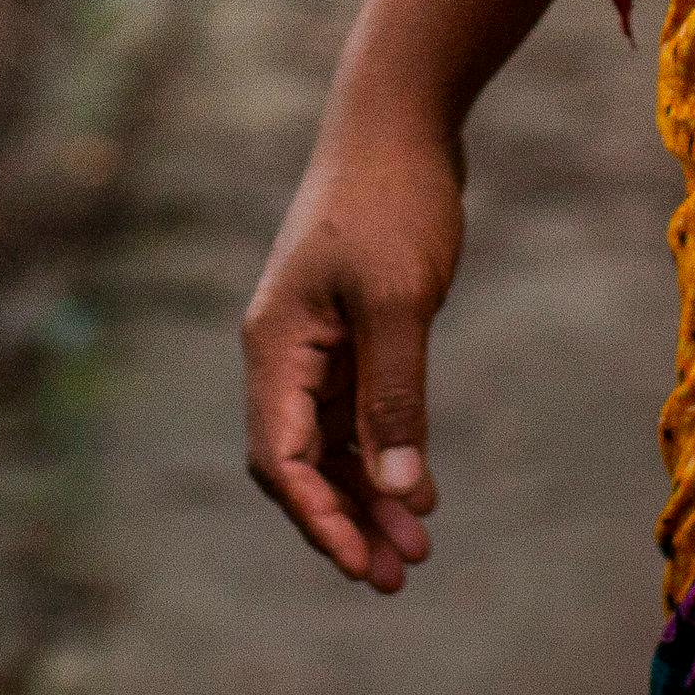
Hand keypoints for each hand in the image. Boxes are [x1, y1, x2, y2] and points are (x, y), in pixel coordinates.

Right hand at [241, 107, 467, 590]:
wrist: (401, 119)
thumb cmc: (392, 199)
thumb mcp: (401, 302)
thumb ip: (395, 398)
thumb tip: (398, 491)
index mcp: (276, 345)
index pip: (279, 457)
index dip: (319, 518)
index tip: (364, 564)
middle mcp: (284, 350)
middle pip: (299, 461)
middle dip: (345, 520)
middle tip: (399, 575)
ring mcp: (315, 340)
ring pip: (330, 442)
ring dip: (369, 493)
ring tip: (416, 548)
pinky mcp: (349, 329)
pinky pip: (354, 411)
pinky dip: (382, 451)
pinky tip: (418, 487)